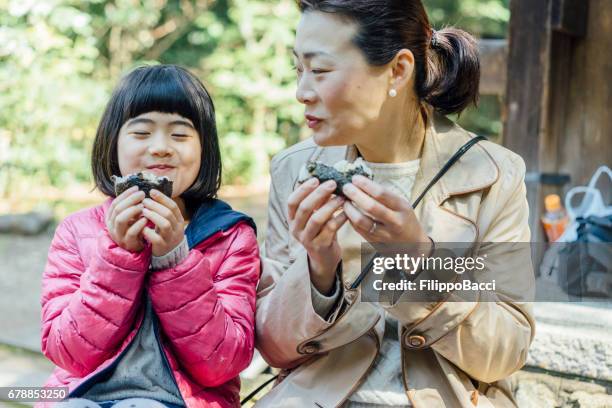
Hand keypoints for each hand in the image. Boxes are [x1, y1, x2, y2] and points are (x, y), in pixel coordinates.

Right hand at [105, 186, 147, 251]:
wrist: (136, 249)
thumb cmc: (134, 229)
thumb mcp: (130, 217)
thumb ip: (131, 206)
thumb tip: (138, 190)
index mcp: (111, 218)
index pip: (115, 203)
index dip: (126, 194)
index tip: (136, 187)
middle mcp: (112, 226)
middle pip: (118, 209)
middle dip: (130, 199)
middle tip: (142, 194)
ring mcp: (119, 235)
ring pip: (121, 219)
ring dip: (132, 210)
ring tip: (143, 206)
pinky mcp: (128, 243)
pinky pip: (131, 232)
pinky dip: (138, 224)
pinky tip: (146, 219)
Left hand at [141, 189, 185, 256]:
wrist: (170, 254)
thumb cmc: (165, 234)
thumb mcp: (168, 222)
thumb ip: (163, 210)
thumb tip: (153, 193)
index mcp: (179, 221)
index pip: (173, 206)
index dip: (162, 198)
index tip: (151, 191)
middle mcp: (177, 228)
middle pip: (168, 213)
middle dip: (155, 205)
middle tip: (144, 201)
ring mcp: (170, 238)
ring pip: (164, 224)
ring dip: (153, 216)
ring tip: (143, 211)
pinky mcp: (162, 246)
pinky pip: (156, 238)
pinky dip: (148, 232)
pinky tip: (142, 228)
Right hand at [288, 178, 347, 293]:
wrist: (324, 257)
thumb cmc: (320, 230)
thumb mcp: (315, 215)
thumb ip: (319, 200)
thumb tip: (328, 179)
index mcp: (292, 219)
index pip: (292, 201)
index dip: (303, 189)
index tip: (316, 179)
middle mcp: (296, 229)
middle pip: (304, 208)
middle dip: (319, 194)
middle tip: (333, 183)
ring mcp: (307, 239)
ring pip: (317, 219)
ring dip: (331, 206)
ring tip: (342, 197)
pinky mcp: (320, 246)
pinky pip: (330, 229)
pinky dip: (340, 218)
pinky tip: (347, 212)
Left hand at [342, 175, 431, 250]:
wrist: (412, 244)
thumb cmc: (404, 218)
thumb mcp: (401, 204)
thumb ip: (384, 196)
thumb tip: (361, 182)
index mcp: (402, 208)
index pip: (381, 194)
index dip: (366, 184)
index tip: (355, 178)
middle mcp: (394, 222)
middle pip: (370, 207)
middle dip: (355, 194)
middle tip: (346, 187)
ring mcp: (385, 234)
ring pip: (361, 221)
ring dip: (349, 209)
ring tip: (345, 201)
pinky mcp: (376, 243)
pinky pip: (359, 230)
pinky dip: (351, 219)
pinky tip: (349, 212)